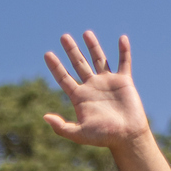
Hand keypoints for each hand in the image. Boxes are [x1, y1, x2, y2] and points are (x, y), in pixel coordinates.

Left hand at [42, 30, 149, 148]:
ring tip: (86, 33)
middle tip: (63, 37)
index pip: (63, 78)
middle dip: (71, 50)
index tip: (47, 54)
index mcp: (79, 97)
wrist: (126, 136)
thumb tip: (45, 117)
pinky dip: (124, 50)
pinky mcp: (124, 81)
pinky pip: (124, 62)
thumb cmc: (102, 137)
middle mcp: (91, 87)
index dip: (55, 66)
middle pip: (78, 64)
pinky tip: (122, 38)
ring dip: (93, 46)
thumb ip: (61, 127)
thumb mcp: (78, 134)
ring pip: (99, 59)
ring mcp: (107, 82)